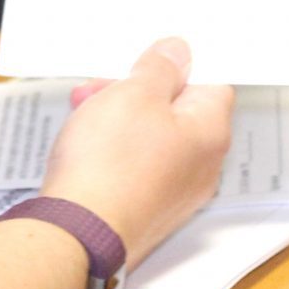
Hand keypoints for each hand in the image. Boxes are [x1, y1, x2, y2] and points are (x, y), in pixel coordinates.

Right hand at [38, 37, 232, 268]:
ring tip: (85, 113)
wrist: (77, 235)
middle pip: (177, 111)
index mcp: (210, 133)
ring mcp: (174, 194)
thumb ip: (160, 68)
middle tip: (103, 87)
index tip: (151, 59)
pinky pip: (137, 167)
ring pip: (152, 138)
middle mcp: (200, 168)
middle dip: (138, 92)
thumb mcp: (134, 94)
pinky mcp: (145, 210)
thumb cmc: (108, 167)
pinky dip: (114, 150)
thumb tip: (178, 54)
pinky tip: (87, 146)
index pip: (211, 83)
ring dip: (121, 118)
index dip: (178, 66)